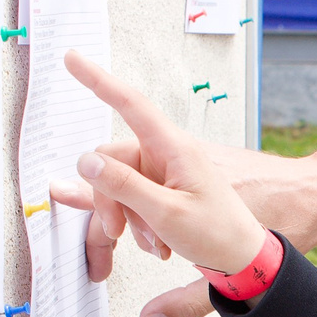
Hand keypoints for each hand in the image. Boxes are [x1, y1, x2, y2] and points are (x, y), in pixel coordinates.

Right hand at [48, 52, 265, 274]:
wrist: (243, 258)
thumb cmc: (218, 233)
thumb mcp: (166, 213)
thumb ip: (123, 186)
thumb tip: (87, 161)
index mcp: (173, 148)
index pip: (129, 104)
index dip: (98, 80)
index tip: (73, 58)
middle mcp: (166, 154)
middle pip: (112, 161)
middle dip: (110, 200)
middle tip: (118, 231)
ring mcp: (163, 173)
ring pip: (118, 185)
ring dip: (128, 218)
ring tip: (155, 241)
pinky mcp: (161, 190)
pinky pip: (131, 199)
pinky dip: (137, 224)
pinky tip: (157, 241)